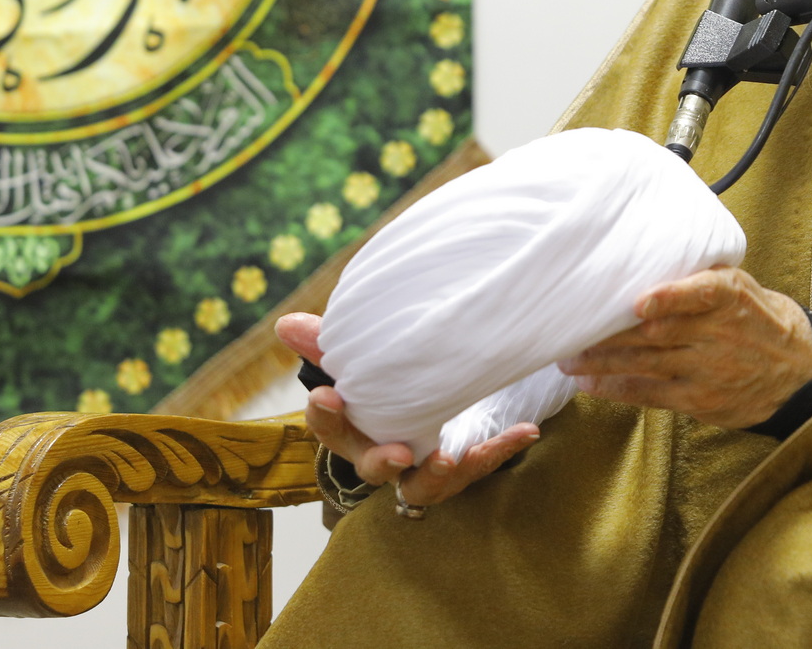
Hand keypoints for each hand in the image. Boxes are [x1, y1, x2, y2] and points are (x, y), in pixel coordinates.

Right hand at [275, 313, 538, 507]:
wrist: (433, 400)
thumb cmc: (387, 381)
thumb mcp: (363, 357)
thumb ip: (328, 342)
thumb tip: (286, 323)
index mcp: (353, 428)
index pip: (329, 429)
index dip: (327, 416)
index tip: (329, 393)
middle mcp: (385, 453)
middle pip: (373, 468)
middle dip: (382, 461)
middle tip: (397, 451)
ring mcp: (423, 466)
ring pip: (423, 487)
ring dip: (437, 475)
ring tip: (450, 458)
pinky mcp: (460, 466)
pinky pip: (480, 465)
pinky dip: (501, 449)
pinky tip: (525, 431)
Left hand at [556, 266, 811, 430]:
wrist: (797, 372)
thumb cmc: (758, 320)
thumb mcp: (742, 287)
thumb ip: (701, 278)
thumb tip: (647, 255)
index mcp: (729, 296)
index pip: (703, 292)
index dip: (671, 297)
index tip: (640, 301)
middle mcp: (717, 333)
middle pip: (657, 332)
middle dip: (610, 332)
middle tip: (569, 326)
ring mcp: (707, 369)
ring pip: (646, 363)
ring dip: (602, 361)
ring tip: (568, 358)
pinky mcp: (699, 400)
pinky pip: (651, 393)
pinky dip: (618, 388)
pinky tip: (591, 383)